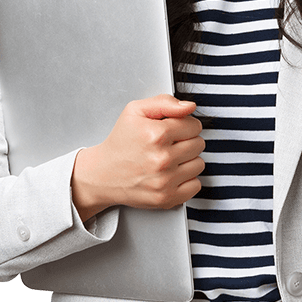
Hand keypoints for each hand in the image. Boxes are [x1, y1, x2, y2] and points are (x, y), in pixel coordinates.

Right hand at [71, 94, 204, 220]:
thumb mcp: (135, 111)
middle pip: (199, 144)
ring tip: (169, 159)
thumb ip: (165, 102)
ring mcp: (165, 181)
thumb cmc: (120, 142)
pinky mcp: (166, 198)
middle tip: (169, 144)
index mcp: (157, 135)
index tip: (173, 129)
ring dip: (188, 160)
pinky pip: (196, 186)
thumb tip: (189, 107)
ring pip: (199, 164)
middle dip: (186, 141)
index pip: (194, 125)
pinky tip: (171, 174)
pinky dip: (187, 180)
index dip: (185, 124)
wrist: (102, 174)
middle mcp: (162, 159)